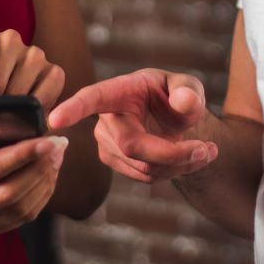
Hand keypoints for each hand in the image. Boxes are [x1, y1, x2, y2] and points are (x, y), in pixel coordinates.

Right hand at [0, 121, 67, 237]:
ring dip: (43, 183)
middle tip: (57, 145)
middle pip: (9, 194)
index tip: (45, 140)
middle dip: (39, 168)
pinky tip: (47, 174)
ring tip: (56, 157)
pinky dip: (39, 196)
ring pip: (19, 210)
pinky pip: (20, 219)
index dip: (21, 156)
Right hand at [47, 69, 218, 183]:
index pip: (92, 99)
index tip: (54, 119)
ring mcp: (107, 145)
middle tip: (208, 150)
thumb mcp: (187, 87)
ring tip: (205, 151)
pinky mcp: (116, 163)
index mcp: (118, 91)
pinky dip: (174, 171)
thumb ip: (189, 91)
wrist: (172, 120)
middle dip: (174, 153)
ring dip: (180, 164)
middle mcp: (106, 119)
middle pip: (133, 147)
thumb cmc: (175, 96)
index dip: (73, 109)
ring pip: (143, 167)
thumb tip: (185, 101)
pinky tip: (188, 158)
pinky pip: (146, 176)